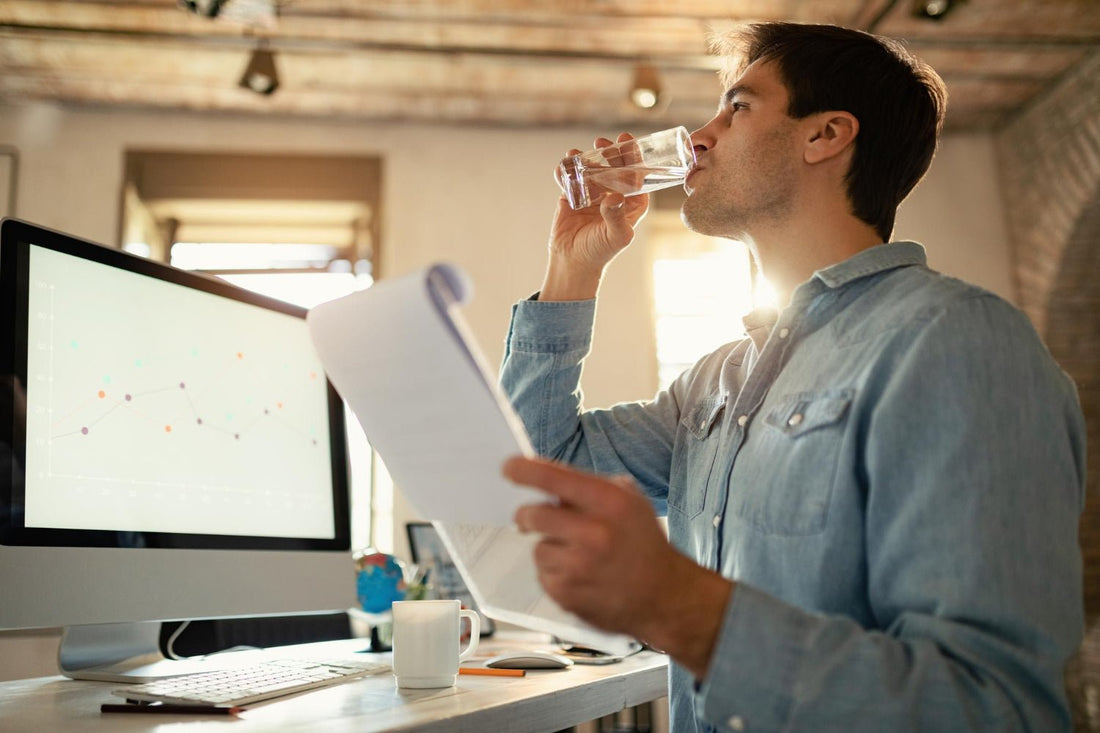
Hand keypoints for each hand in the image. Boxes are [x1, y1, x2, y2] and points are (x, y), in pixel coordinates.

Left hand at [505, 456, 731, 677]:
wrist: (665, 596)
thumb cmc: (643, 544)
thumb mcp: (629, 502)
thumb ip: (590, 488)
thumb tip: (546, 479)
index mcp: (608, 502)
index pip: (553, 478)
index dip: (524, 470)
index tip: (508, 467)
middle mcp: (593, 533)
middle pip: (532, 515)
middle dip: (527, 516)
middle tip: (528, 519)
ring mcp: (578, 567)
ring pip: (538, 547)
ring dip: (549, 548)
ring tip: (578, 556)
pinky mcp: (568, 595)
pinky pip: (543, 574)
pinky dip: (555, 573)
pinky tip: (580, 576)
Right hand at [541, 133, 649, 300]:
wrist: (572, 262)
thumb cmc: (600, 252)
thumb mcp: (615, 237)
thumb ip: (617, 216)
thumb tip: (614, 197)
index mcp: (632, 202)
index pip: (636, 174)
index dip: (633, 155)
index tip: (625, 141)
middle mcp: (614, 195)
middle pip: (614, 166)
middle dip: (609, 151)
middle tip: (602, 142)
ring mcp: (593, 194)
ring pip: (592, 168)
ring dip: (586, 157)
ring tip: (577, 153)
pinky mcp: (573, 196)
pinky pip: (570, 178)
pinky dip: (566, 170)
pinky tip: (564, 166)